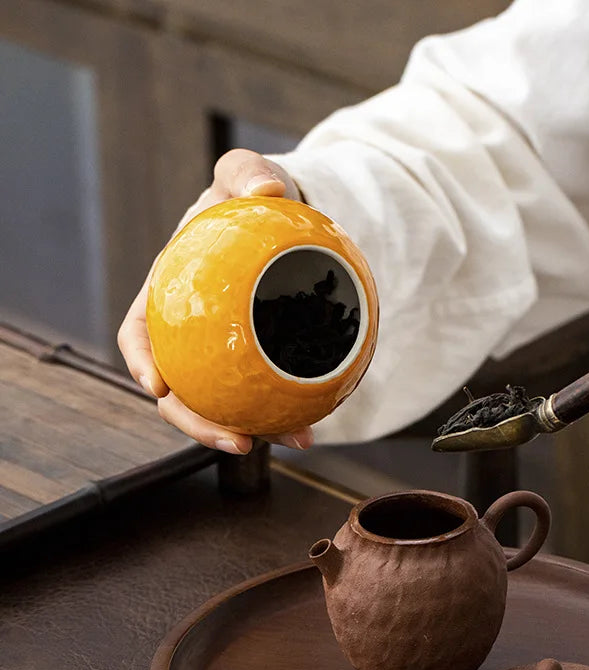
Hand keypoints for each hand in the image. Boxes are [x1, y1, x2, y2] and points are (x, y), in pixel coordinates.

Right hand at [117, 149, 312, 453]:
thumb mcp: (244, 177)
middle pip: (180, 388)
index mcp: (170, 293)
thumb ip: (248, 173)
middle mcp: (191, 332)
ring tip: (294, 441)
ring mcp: (222, 352)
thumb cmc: (250, 200)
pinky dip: (285, 414)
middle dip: (199, 423)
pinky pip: (263, 394)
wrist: (282, 223)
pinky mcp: (255, 362)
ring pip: (224, 402)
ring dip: (252, 431)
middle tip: (237, 442)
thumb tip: (267, 190)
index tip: (157, 389)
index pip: (140, 332)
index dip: (141, 363)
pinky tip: (313, 426)